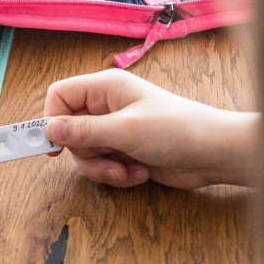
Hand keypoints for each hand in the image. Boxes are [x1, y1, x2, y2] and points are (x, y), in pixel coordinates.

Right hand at [44, 69, 257, 189]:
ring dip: (103, 169)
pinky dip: (117, 175)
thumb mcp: (126, 130)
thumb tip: (48, 130)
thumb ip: (84, 131)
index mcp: (106, 88)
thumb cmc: (177, 130)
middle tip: (108, 160)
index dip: (51, 119)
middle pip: (70, 131)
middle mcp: (107, 106)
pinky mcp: (125, 151)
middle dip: (86, 154)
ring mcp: (116, 130)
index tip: (53, 146)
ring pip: (86, 153)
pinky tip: (139, 173)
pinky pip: (104, 166)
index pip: (60, 95)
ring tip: (128, 170)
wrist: (215, 154)